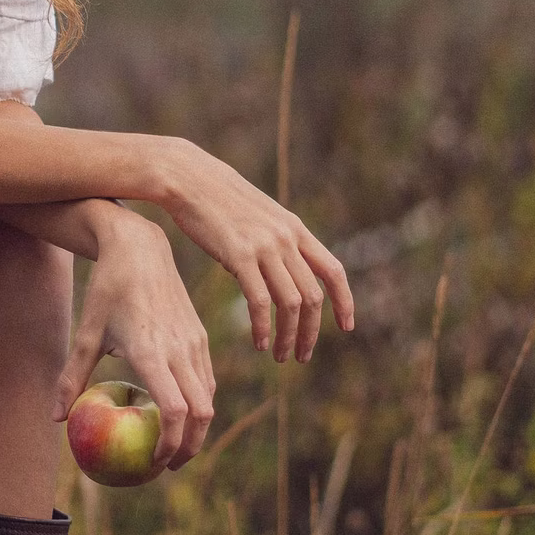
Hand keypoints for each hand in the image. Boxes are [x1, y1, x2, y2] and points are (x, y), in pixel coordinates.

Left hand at [52, 210, 214, 474]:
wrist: (141, 249)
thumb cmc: (107, 291)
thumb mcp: (85, 333)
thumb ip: (71, 378)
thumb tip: (56, 419)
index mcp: (152, 352)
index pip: (174, 410)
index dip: (170, 443)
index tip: (153, 462)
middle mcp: (180, 350)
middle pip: (200, 412)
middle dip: (189, 446)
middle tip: (167, 465)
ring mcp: (195, 342)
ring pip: (208, 398)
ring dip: (197, 427)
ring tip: (175, 444)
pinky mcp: (200, 335)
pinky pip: (207, 379)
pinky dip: (199, 403)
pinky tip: (179, 411)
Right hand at [156, 142, 354, 361]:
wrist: (188, 177)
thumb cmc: (216, 199)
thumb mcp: (257, 216)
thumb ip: (271, 244)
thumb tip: (268, 276)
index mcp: (295, 228)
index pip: (333, 270)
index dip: (345, 301)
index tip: (346, 326)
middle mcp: (286, 238)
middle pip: (313, 295)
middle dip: (312, 331)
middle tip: (304, 355)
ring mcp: (264, 246)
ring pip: (290, 303)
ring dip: (290, 336)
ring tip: (281, 356)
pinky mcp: (239, 255)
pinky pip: (260, 302)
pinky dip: (263, 328)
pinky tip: (259, 343)